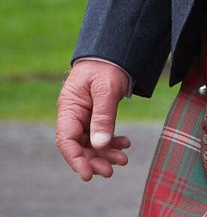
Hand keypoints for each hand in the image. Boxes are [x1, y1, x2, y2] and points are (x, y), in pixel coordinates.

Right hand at [56, 60, 130, 180]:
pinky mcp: (96, 114)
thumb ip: (103, 116)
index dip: (76, 159)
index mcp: (69, 107)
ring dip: (105, 153)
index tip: (88, 174)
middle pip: (78, 145)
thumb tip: (100, 145)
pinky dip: (111, 141)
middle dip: (94, 160)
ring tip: (122, 159)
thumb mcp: (106, 89)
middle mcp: (74, 114)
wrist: (116, 48)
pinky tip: (124, 143)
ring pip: (91, 142)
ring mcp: (85, 114)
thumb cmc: (107, 64)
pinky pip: (101, 133)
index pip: (66, 140)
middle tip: (111, 170)